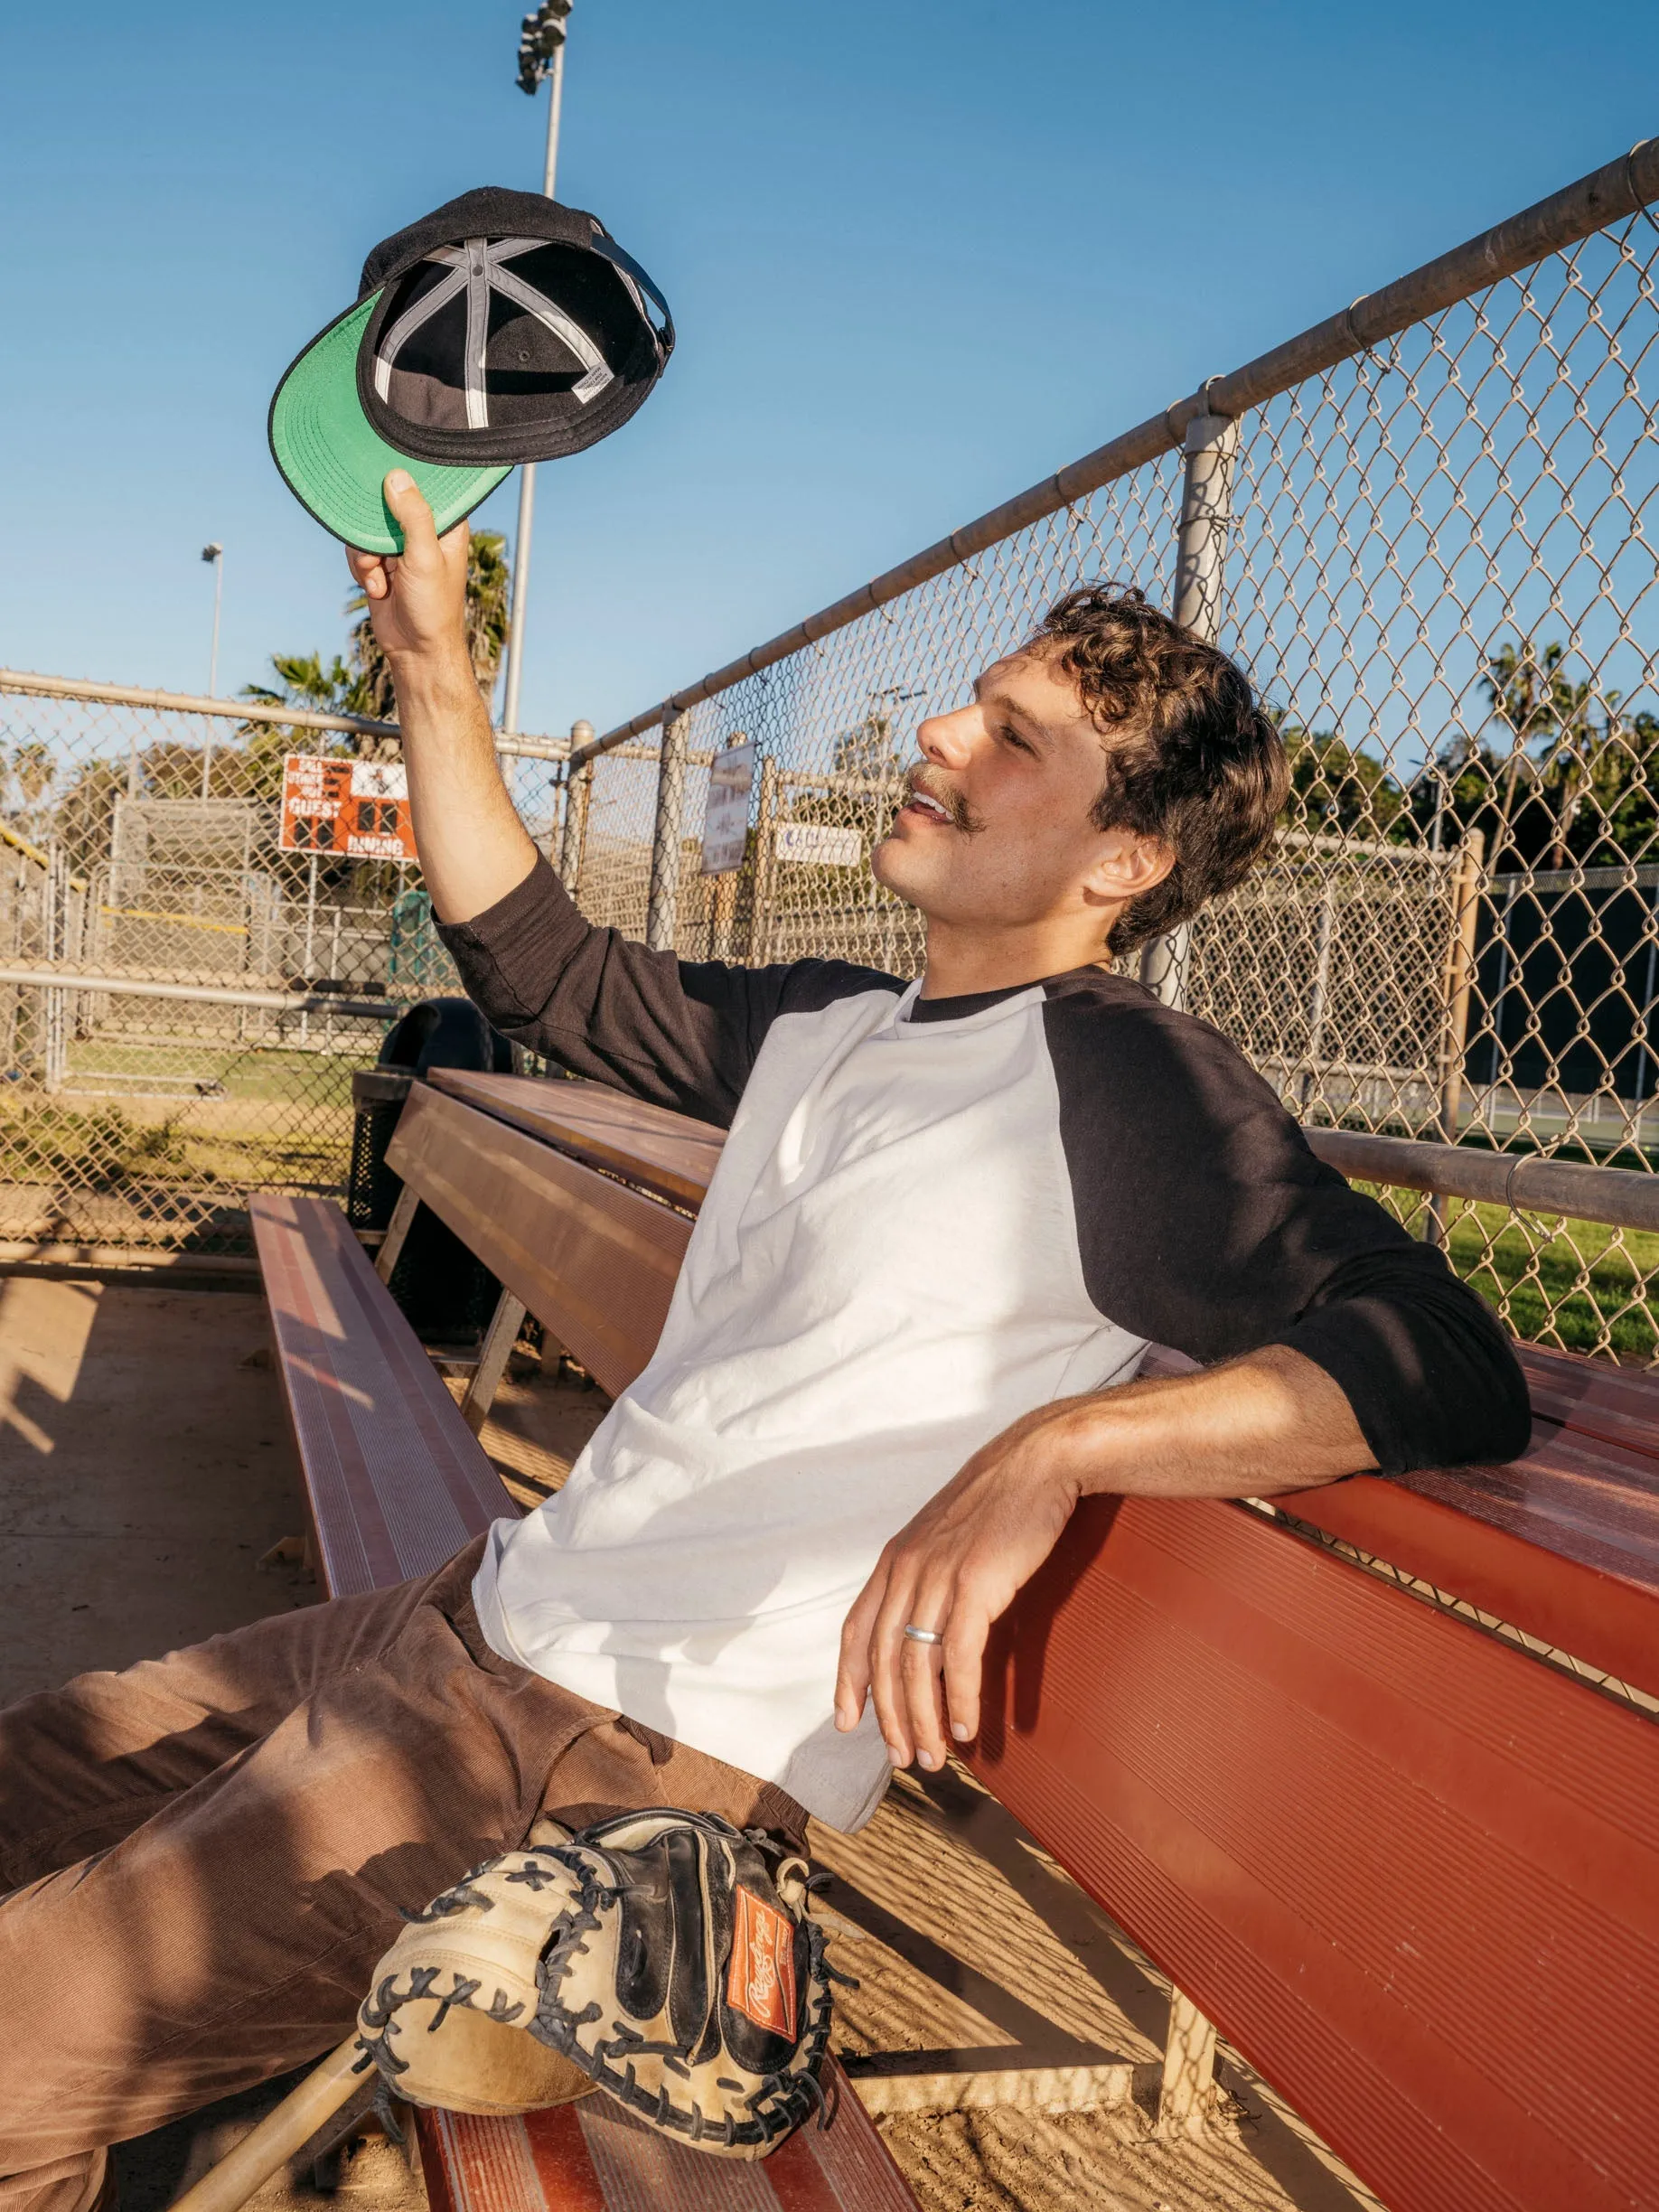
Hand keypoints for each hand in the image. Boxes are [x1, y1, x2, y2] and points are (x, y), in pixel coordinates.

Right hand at [346, 472, 470, 670]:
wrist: (415, 650)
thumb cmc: (433, 607)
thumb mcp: (425, 558)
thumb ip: (413, 517)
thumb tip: (397, 477)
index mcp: (447, 523)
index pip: (426, 484)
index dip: (404, 478)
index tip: (383, 473)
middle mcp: (424, 530)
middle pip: (388, 501)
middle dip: (375, 525)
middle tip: (378, 544)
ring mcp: (400, 546)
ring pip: (367, 526)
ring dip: (366, 553)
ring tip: (379, 576)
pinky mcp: (380, 561)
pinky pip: (358, 548)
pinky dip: (361, 568)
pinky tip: (376, 589)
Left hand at [832, 1401, 1085, 1773]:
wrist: (1039, 1460)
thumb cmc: (1001, 1498)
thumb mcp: (947, 1533)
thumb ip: (928, 1573)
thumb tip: (929, 1619)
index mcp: (896, 1558)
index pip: (856, 1629)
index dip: (848, 1680)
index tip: (848, 1720)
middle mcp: (907, 1568)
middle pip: (882, 1659)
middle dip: (889, 1717)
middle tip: (901, 1757)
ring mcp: (939, 1577)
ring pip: (915, 1666)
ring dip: (922, 1720)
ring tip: (932, 1756)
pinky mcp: (976, 1585)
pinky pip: (958, 1657)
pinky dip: (958, 1699)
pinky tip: (965, 1727)